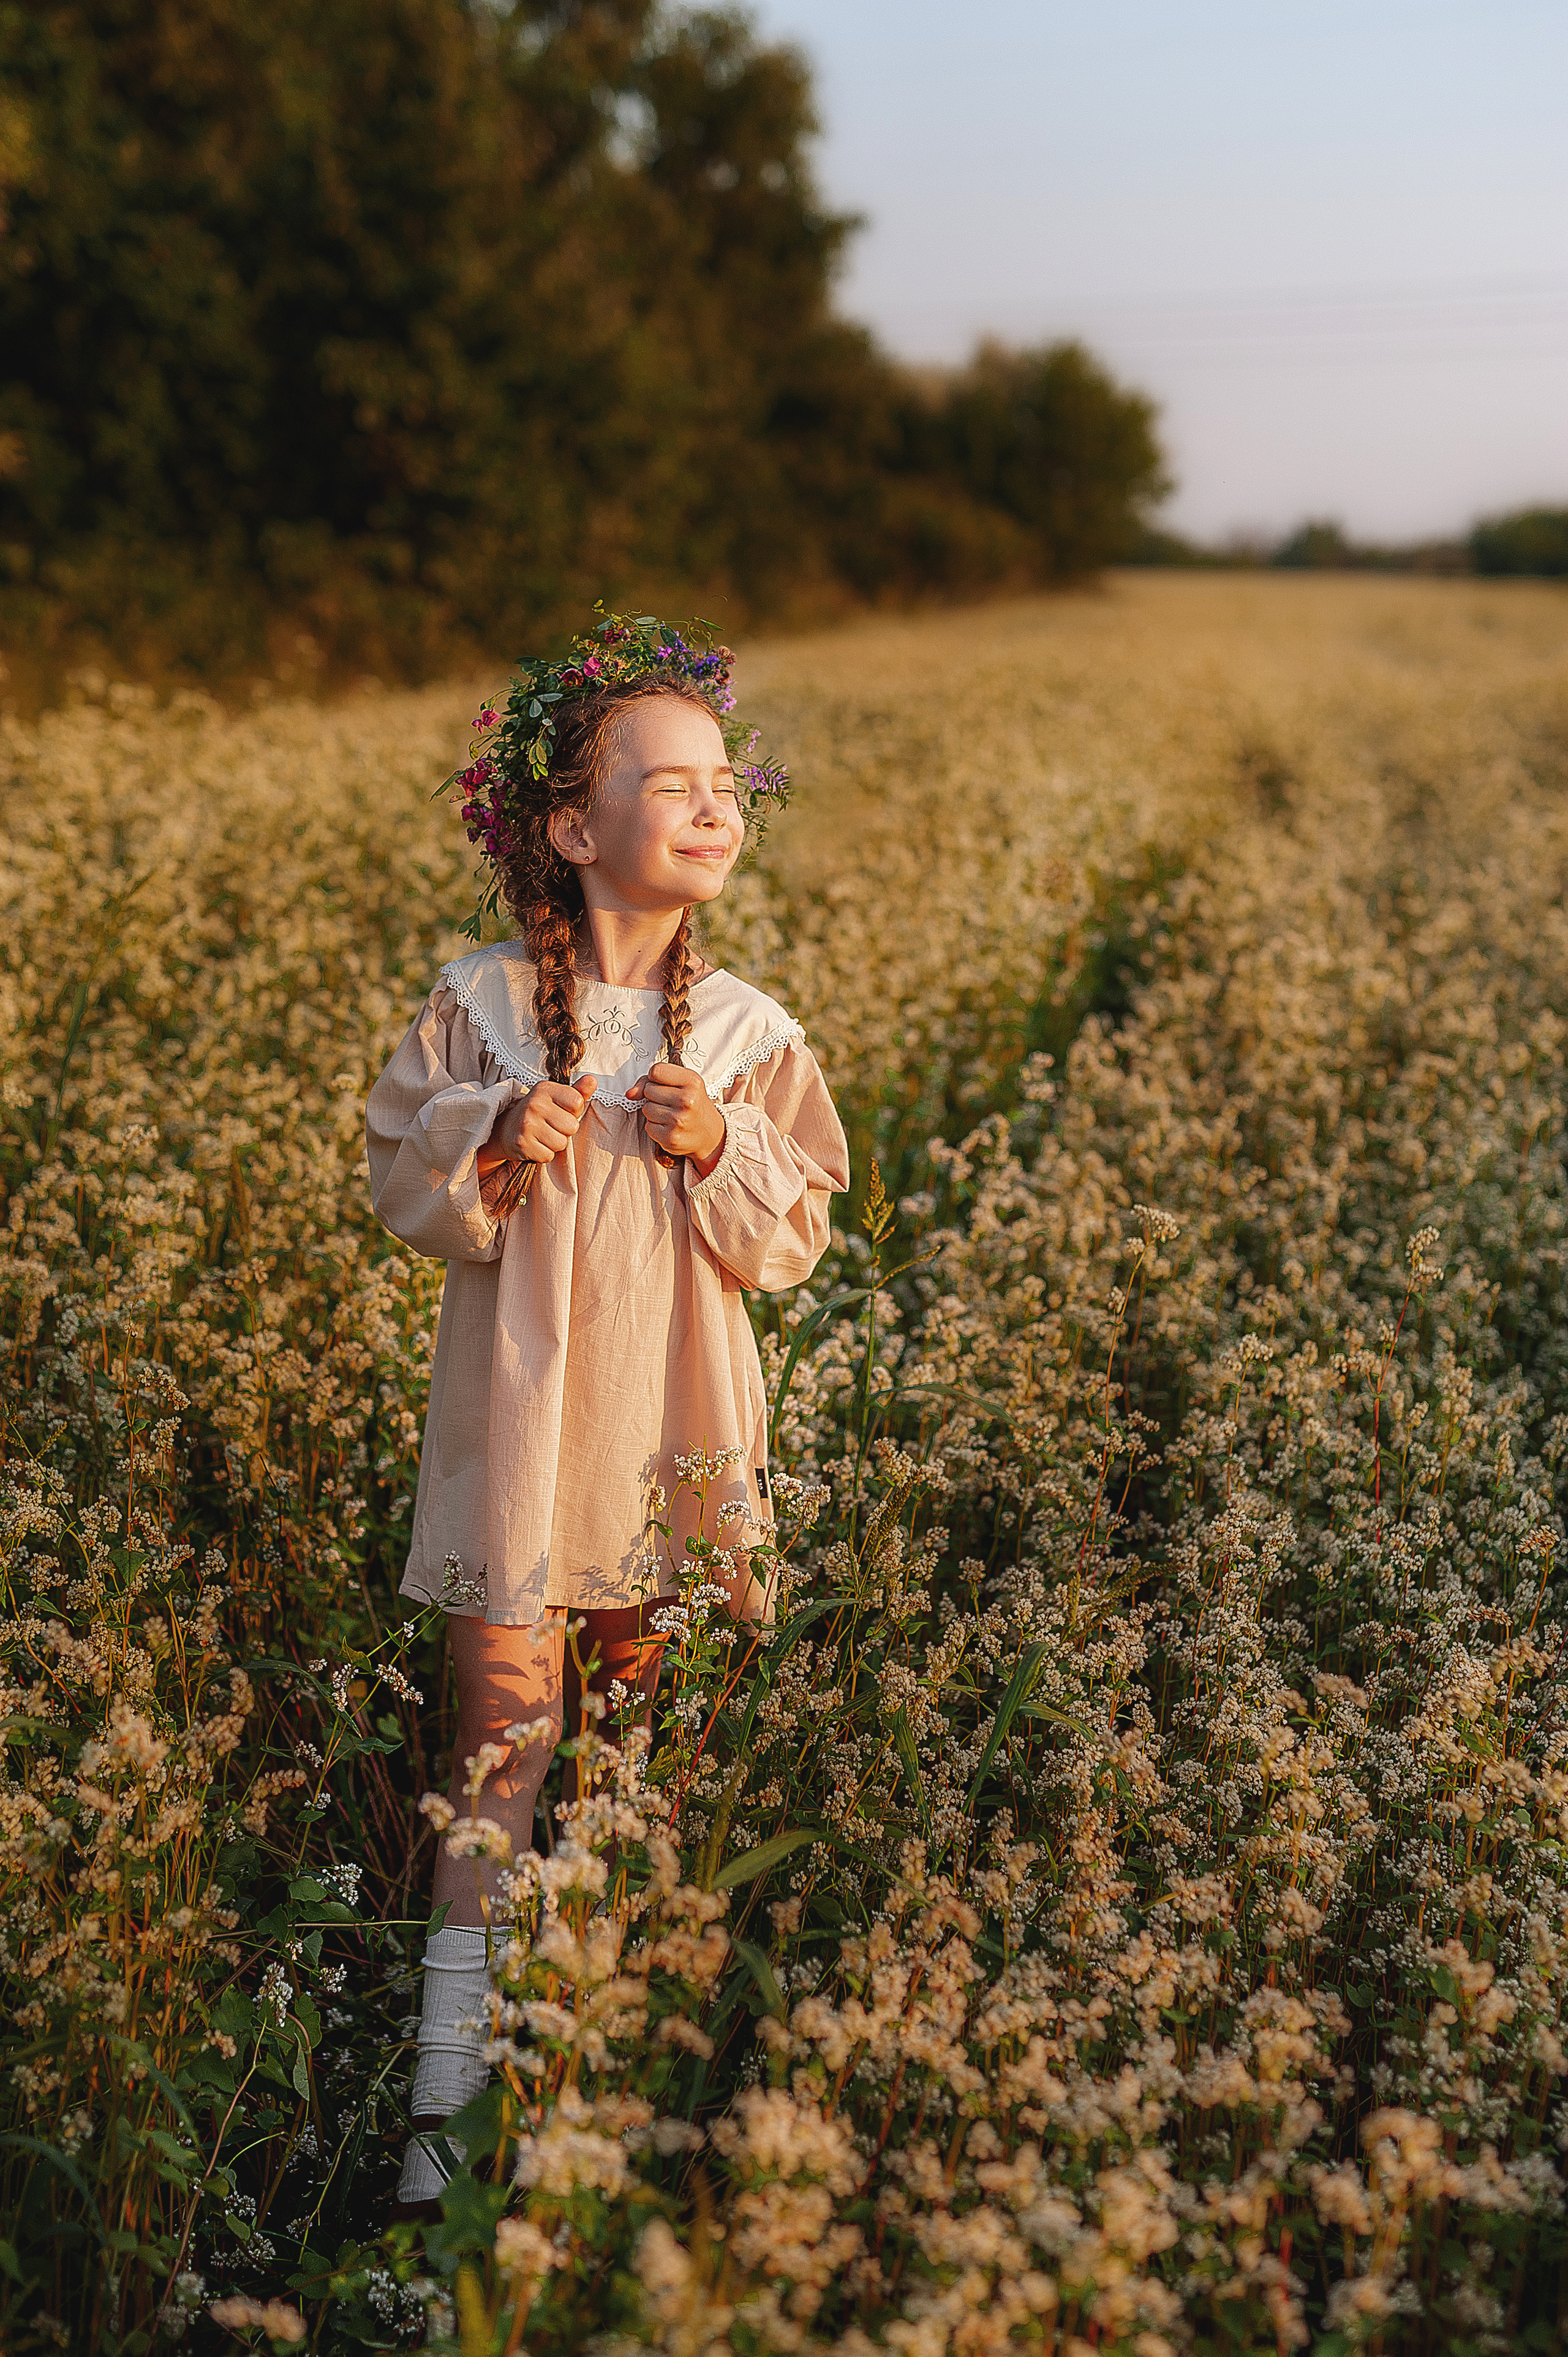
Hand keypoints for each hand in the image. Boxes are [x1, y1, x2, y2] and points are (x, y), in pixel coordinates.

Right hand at [480, 1074, 596, 1176]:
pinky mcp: (522, 1144)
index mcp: (545, 1089)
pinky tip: (535, 1144)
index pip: (577, 1102)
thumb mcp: (556, 1097)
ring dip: (554, 1143)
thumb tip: (593, 1080)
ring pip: (561, 1143)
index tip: (561, 1111)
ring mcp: (527, 1124)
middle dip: (565, 1130)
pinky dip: (544, 1154)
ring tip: (542, 1135)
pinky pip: (548, 1156)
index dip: (573, 1111)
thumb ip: (577, 1091)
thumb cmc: (538, 1113)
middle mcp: (534, 1104)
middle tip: (550, 1126)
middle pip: (572, 1126)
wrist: (506, 1129)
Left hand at [625, 1062, 725, 1169]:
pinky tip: (669, 1127)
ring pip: (646, 1109)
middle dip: (654, 1096)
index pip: (655, 1071)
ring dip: (654, 1112)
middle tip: (671, 1102)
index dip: (655, 1078)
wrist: (710, 1134)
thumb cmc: (692, 1103)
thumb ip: (651, 1080)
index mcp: (692, 1082)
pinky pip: (648, 1127)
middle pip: (648, 1090)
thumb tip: (630, 1094)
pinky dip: (655, 1127)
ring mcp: (678, 1121)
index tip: (666, 1084)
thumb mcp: (681, 1083)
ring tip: (671, 1114)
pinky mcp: (671, 1138)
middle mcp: (687, 1101)